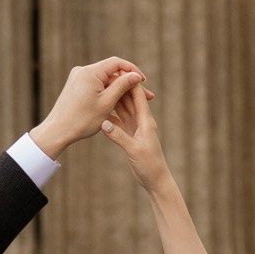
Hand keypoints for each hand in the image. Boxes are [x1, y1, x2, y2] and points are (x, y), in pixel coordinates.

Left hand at [32, 57, 144, 159]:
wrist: (58, 131)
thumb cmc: (82, 120)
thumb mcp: (107, 103)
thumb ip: (122, 86)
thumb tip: (136, 75)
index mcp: (90, 72)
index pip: (117, 63)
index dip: (132, 70)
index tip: (143, 81)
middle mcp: (82, 71)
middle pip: (111, 72)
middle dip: (128, 83)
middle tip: (146, 96)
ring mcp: (78, 78)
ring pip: (105, 80)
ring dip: (119, 89)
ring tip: (135, 102)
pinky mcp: (76, 85)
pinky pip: (96, 85)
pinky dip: (108, 93)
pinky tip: (119, 102)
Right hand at [97, 76, 170, 190]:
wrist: (155, 180)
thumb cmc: (149, 165)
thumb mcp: (134, 150)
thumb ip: (119, 136)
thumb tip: (104, 122)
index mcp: (146, 121)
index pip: (137, 96)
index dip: (128, 84)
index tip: (115, 73)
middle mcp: (141, 122)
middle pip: (129, 100)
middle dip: (118, 88)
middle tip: (103, 79)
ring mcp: (135, 128)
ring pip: (123, 110)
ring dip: (113, 100)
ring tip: (99, 91)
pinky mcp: (130, 136)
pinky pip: (118, 122)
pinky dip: (110, 116)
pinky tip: (100, 111)